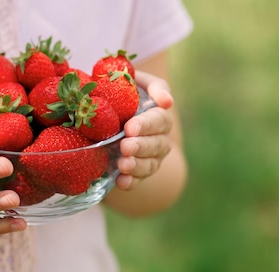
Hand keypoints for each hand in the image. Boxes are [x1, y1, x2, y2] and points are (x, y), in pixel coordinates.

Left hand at [115, 71, 174, 189]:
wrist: (111, 115)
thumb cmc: (125, 93)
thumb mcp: (136, 82)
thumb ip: (152, 86)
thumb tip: (167, 101)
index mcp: (160, 115)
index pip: (159, 120)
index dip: (146, 125)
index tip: (130, 128)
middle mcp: (160, 138)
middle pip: (156, 144)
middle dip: (141, 146)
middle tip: (125, 146)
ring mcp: (152, 157)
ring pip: (150, 164)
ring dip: (137, 166)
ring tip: (123, 165)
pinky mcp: (139, 172)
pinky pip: (139, 180)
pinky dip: (131, 182)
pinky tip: (121, 181)